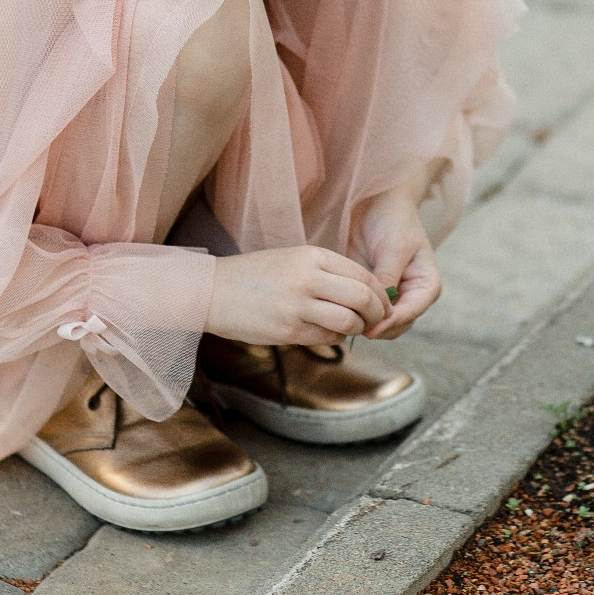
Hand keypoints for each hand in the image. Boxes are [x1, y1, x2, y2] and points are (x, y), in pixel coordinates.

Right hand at [205, 246, 389, 345]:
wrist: (212, 291)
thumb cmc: (255, 275)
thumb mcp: (293, 259)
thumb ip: (327, 272)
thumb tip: (364, 291)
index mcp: (312, 256)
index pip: (363, 274)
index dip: (379, 293)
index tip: (381, 303)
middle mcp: (308, 278)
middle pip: (362, 298)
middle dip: (376, 313)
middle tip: (374, 320)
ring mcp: (298, 306)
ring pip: (348, 321)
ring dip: (357, 329)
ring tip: (353, 329)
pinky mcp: (288, 330)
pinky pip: (327, 338)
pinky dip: (335, 338)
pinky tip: (327, 333)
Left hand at [351, 189, 440, 340]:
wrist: (376, 202)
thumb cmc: (393, 220)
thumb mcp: (394, 248)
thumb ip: (388, 278)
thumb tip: (381, 309)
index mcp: (426, 284)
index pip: (413, 311)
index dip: (392, 322)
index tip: (371, 329)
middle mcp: (412, 295)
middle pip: (398, 324)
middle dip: (379, 327)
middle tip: (353, 326)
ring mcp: (392, 295)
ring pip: (382, 323)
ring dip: (366, 323)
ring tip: (345, 318)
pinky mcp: (373, 292)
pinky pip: (365, 311)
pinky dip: (356, 314)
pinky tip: (340, 311)